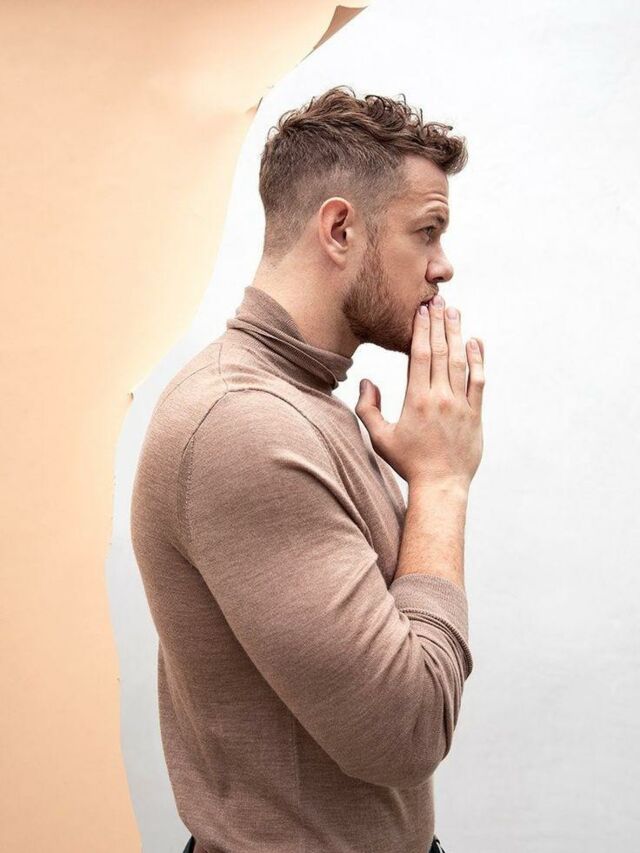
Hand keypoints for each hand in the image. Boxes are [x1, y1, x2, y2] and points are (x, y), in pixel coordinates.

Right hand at [355, 296, 484, 488]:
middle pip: (440, 351)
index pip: (419, 355)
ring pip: (460, 361)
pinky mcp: (475, 414)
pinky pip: (479, 381)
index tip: (422, 310)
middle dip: (439, 323)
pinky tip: (475, 342)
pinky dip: (478, 360)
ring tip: (455, 313)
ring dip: (458, 334)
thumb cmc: (408, 463)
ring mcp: (461, 404)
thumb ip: (368, 408)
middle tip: (439, 300)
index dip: (421, 329)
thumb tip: (368, 382)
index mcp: (416, 400)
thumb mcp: (380, 438)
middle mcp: (440, 397)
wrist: (441, 485)